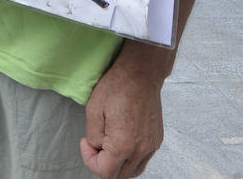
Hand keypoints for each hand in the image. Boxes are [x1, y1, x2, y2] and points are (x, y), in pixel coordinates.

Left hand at [81, 57, 164, 177]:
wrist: (141, 74)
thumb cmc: (116, 87)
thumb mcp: (93, 111)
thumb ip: (94, 137)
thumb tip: (97, 148)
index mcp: (123, 144)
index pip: (105, 173)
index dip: (90, 160)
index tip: (85, 143)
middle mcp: (141, 149)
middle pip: (120, 175)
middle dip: (103, 164)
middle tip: (95, 144)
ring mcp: (152, 146)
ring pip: (133, 170)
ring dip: (118, 164)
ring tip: (107, 144)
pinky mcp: (157, 140)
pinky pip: (143, 159)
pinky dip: (130, 157)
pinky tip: (121, 141)